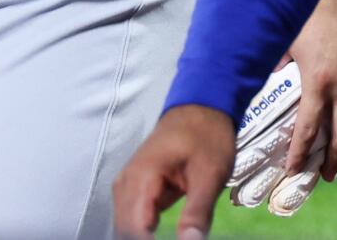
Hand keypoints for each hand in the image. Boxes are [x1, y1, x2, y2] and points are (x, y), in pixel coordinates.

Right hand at [112, 104, 235, 239]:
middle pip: (124, 231)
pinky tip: (159, 238)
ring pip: (124, 228)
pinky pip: (131, 220)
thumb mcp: (211, 173)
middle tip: (183, 238)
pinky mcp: (135, 191)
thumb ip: (198, 212)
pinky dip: (143, 233)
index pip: (133, 229)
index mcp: (142, 178)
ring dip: (142, 238)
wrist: (201, 110)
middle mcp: (126, 184)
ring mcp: (127, 186)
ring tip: (177, 235)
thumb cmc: (207, 136)